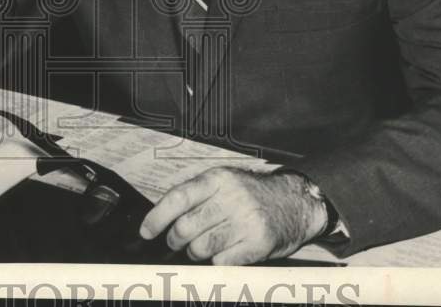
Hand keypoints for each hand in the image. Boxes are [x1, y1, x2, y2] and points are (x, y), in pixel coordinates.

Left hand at [138, 168, 327, 264]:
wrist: (294, 202)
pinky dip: (217, 261)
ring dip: (195, 252)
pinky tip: (225, 251)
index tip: (145, 232)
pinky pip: (221, 262)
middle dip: (175, 240)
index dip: (156, 218)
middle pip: (185, 228)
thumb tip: (160, 219)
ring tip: (203, 246)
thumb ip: (195, 196)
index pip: (178, 198)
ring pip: (200, 248)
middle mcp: (231, 197)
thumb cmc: (251, 195)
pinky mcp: (258, 244)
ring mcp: (246, 221)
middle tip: (177, 242)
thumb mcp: (224, 183)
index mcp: (218, 178)